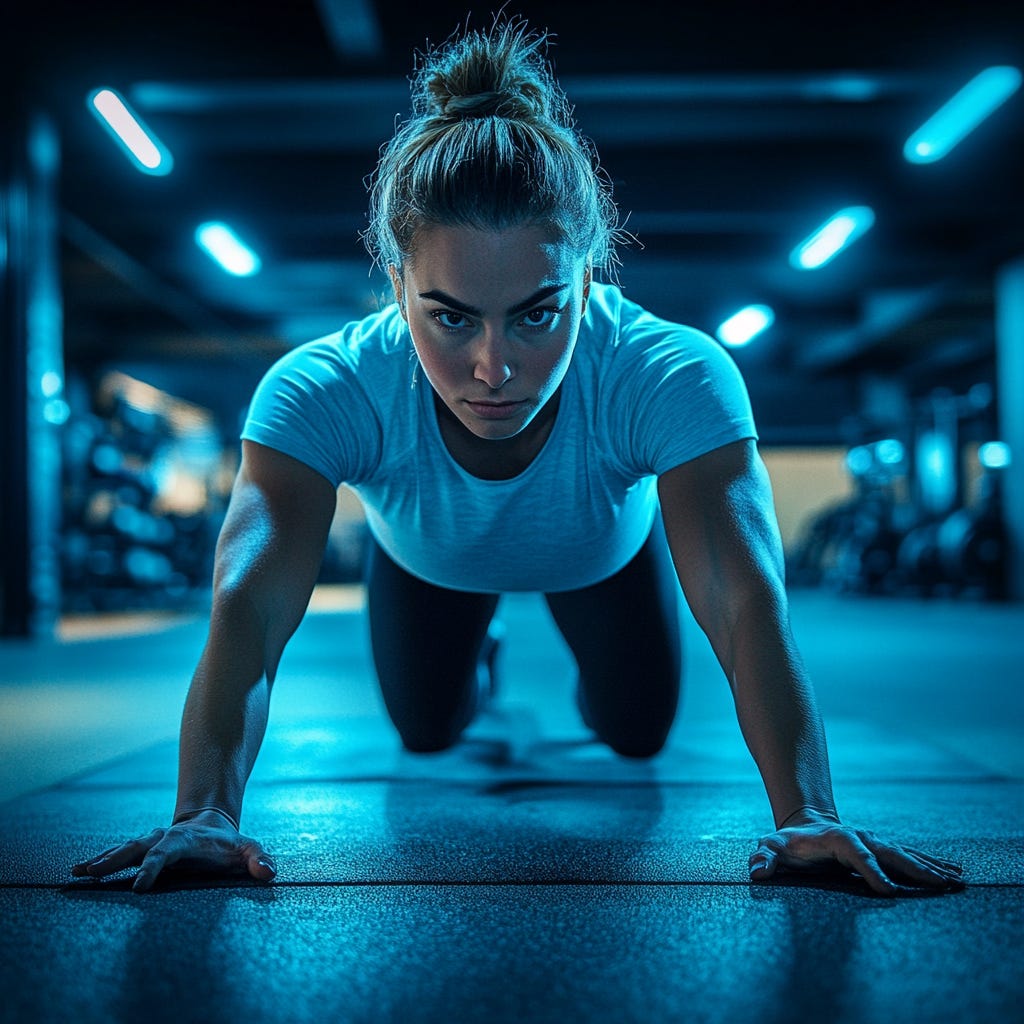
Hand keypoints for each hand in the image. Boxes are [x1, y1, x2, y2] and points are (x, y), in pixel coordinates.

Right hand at [71, 809, 276, 892]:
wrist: (211, 825)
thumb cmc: (230, 845)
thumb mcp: (248, 849)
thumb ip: (259, 859)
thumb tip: (269, 873)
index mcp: (184, 840)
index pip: (166, 853)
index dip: (153, 867)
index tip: (138, 886)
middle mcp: (162, 838)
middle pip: (137, 847)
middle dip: (116, 860)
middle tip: (93, 874)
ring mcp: (150, 843)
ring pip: (124, 849)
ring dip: (102, 860)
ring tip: (79, 872)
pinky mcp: (141, 850)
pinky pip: (117, 855)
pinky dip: (97, 861)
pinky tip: (76, 872)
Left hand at [748, 810, 963, 895]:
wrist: (804, 826)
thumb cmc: (787, 843)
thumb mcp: (771, 847)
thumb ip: (763, 857)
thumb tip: (756, 870)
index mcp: (836, 838)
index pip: (856, 855)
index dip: (870, 871)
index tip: (888, 891)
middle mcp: (860, 838)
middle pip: (889, 853)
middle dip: (914, 868)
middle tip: (939, 884)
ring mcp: (874, 843)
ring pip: (905, 855)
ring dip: (930, 868)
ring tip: (956, 880)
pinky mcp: (882, 851)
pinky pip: (910, 859)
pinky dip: (931, 866)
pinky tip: (953, 874)